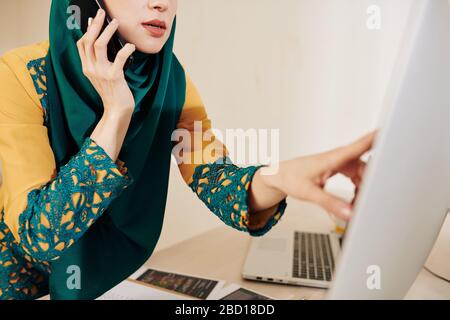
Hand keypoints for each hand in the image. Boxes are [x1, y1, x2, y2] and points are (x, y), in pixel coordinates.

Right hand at [76, 8, 135, 114]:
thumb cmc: (113, 92)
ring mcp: (101, 72)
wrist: (117, 110)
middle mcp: (91, 69)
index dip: (86, 30)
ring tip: (115, 22)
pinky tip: (130, 46)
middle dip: (95, 24)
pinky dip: (126, 49)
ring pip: (99, 45)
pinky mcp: (114, 77)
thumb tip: (105, 42)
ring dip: (107, 31)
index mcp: (87, 68)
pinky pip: (119, 58)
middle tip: (102, 13)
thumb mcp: (101, 75)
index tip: (91, 19)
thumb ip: (99, 61)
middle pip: (88, 40)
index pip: (81, 44)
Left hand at [261, 132, 375, 220]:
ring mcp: (340, 163)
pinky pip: (356, 177)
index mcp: (332, 159)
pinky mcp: (339, 169)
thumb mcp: (310, 193)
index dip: (376, 140)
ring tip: (358, 204)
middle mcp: (339, 158)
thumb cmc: (291, 178)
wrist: (280, 175)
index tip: (392, 133)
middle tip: (375, 197)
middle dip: (374, 180)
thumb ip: (330, 203)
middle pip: (366, 166)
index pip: (359, 147)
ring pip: (363, 173)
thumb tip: (349, 213)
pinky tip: (354, 200)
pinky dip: (358, 189)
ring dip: (365, 187)